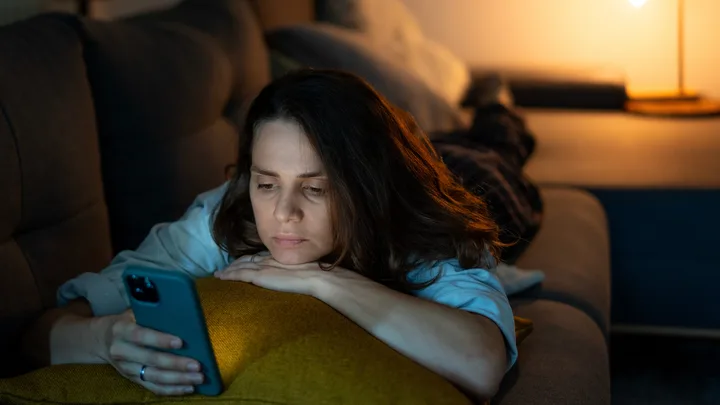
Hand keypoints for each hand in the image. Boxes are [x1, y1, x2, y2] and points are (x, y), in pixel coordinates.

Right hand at [98, 310, 203, 395]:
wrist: (100, 339)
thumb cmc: (126, 322)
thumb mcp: (132, 312)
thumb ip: (150, 314)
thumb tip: (179, 315)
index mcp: (122, 330)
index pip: (141, 336)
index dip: (160, 340)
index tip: (180, 342)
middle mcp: (121, 351)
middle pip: (151, 360)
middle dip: (176, 364)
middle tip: (197, 365)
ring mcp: (126, 368)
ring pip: (154, 377)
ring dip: (178, 379)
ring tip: (197, 378)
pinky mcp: (132, 379)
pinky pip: (153, 387)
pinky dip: (171, 389)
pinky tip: (188, 387)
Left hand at [215, 253, 336, 295]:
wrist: (315, 277)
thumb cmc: (314, 276)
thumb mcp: (301, 270)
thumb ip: (292, 271)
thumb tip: (292, 278)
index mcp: (277, 257)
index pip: (257, 257)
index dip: (246, 259)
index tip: (238, 263)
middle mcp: (267, 259)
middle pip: (245, 259)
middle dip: (234, 264)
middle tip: (223, 269)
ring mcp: (262, 267)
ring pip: (239, 266)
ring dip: (228, 269)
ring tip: (218, 274)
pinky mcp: (259, 276)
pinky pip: (239, 274)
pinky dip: (228, 275)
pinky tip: (220, 277)